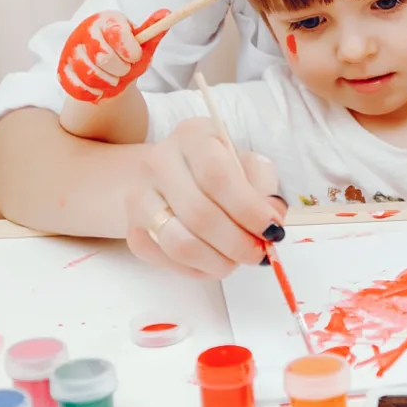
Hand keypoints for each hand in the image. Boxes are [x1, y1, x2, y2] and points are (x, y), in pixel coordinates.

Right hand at [58, 9, 168, 102]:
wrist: (109, 73)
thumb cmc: (127, 55)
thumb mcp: (142, 45)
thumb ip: (153, 31)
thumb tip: (167, 14)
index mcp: (106, 20)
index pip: (115, 32)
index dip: (129, 49)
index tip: (134, 56)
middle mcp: (84, 32)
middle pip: (103, 57)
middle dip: (120, 69)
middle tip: (123, 70)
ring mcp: (71, 51)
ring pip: (89, 75)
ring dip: (108, 83)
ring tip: (113, 80)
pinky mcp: (63, 70)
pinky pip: (76, 88)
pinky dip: (92, 93)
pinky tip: (100, 90)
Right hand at [124, 118, 288, 278]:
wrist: (164, 178)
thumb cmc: (215, 170)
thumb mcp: (245, 164)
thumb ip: (263, 187)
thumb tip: (272, 219)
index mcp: (192, 136)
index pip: (217, 175)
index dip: (248, 208)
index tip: (272, 229)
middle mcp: (158, 162)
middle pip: (199, 214)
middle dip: (237, 243)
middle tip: (259, 254)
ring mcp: (140, 197)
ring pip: (179, 244)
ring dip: (218, 261)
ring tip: (236, 260)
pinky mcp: (133, 231)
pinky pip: (169, 261)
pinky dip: (199, 269)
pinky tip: (214, 260)